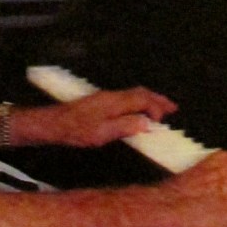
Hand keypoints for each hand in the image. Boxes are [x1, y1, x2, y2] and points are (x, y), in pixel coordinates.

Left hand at [17, 87, 177, 148]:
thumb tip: (146, 123)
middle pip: (140, 93)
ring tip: (160, 108)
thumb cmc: (75, 130)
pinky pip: (126, 97)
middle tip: (173, 108)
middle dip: (158, 99)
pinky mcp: (100, 102)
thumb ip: (125, 127)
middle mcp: (111, 96)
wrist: (53, 123)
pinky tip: (138, 110)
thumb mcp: (102, 134)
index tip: (163, 122)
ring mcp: (105, 97)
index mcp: (114, 101)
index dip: (156, 109)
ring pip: (133, 93)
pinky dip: (138, 101)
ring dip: (149, 99)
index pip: (142, 100)